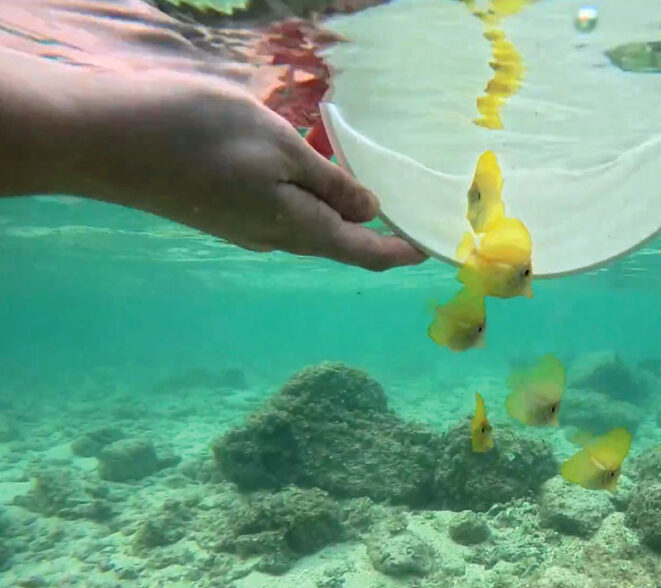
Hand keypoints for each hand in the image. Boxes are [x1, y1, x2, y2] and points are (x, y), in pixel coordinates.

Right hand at [71, 70, 426, 270]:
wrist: (107, 142)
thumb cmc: (200, 136)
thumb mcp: (279, 148)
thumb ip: (328, 183)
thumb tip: (369, 211)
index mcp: (297, 226)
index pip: (361, 250)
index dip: (397, 253)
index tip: (427, 251)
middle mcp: (274, 237)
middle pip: (335, 241)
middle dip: (372, 233)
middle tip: (404, 216)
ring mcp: (243, 227)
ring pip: (306, 226)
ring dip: (337, 214)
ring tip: (362, 194)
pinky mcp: (221, 211)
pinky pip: (278, 212)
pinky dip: (305, 200)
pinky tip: (306, 178)